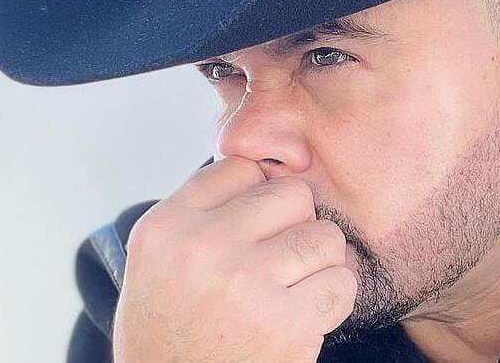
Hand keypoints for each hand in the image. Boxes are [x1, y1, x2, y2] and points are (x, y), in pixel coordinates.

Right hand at [111, 156, 356, 362]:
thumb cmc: (169, 331)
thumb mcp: (158, 261)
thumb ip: (202, 212)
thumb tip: (266, 168)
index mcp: (167, 226)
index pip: (242, 167)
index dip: (258, 196)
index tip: (253, 228)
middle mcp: (204, 247)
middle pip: (293, 194)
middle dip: (296, 225)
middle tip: (277, 260)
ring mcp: (246, 283)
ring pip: (325, 236)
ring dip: (318, 263)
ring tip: (291, 288)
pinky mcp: (285, 324)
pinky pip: (341, 283)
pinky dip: (332, 299)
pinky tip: (303, 312)